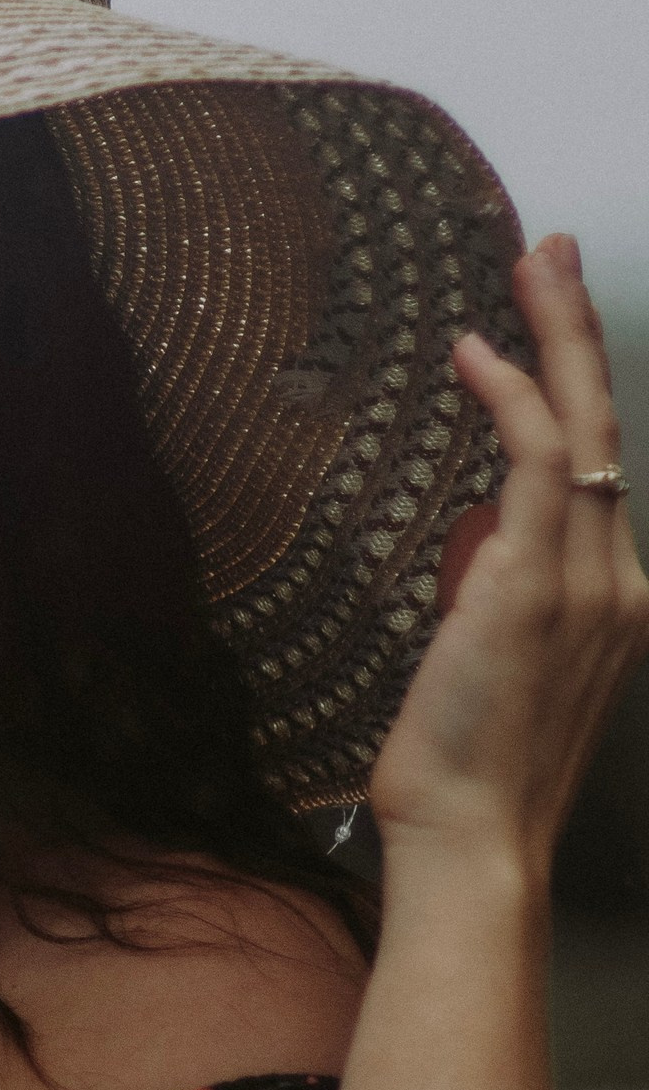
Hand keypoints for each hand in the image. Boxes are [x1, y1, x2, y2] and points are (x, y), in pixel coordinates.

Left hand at [368, 237, 648, 875]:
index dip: (577, 385)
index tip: (545, 320)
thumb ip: (502, 601)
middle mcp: (619, 581)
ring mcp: (586, 581)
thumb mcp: (497, 666)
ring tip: (530, 264)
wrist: (475, 839)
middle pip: (607, 427)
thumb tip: (477, 562)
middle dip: (579, 330)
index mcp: (614, 598)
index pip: (603, 467)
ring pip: (582, 428)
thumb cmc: (470, 766)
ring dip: (555, 336)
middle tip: (552, 250)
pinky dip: (510, 399)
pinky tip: (477, 354)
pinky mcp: (536, 585)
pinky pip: (538, 467)